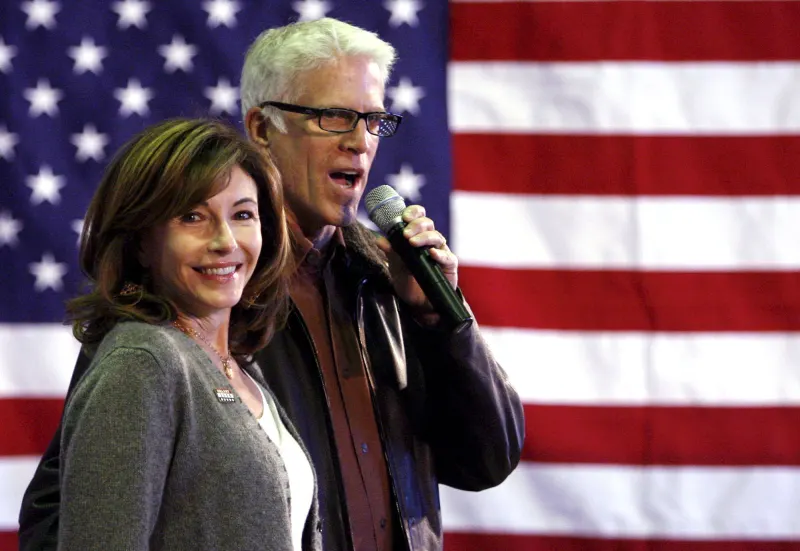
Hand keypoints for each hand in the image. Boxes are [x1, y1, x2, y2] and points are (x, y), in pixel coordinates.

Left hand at [375, 204, 457, 323]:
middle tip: (406, 234)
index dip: (413, 213)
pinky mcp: (450, 266)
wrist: (420, 306)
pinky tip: (432, 254)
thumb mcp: (396, 269)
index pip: (418, 218)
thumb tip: (379, 240)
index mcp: (417, 238)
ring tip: (413, 243)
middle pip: (428, 224)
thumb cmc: (409, 284)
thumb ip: (391, 254)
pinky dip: (440, 254)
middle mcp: (430, 242)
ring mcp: (441, 253)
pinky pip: (448, 257)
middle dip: (416, 225)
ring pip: (437, 237)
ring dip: (424, 237)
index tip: (404, 217)